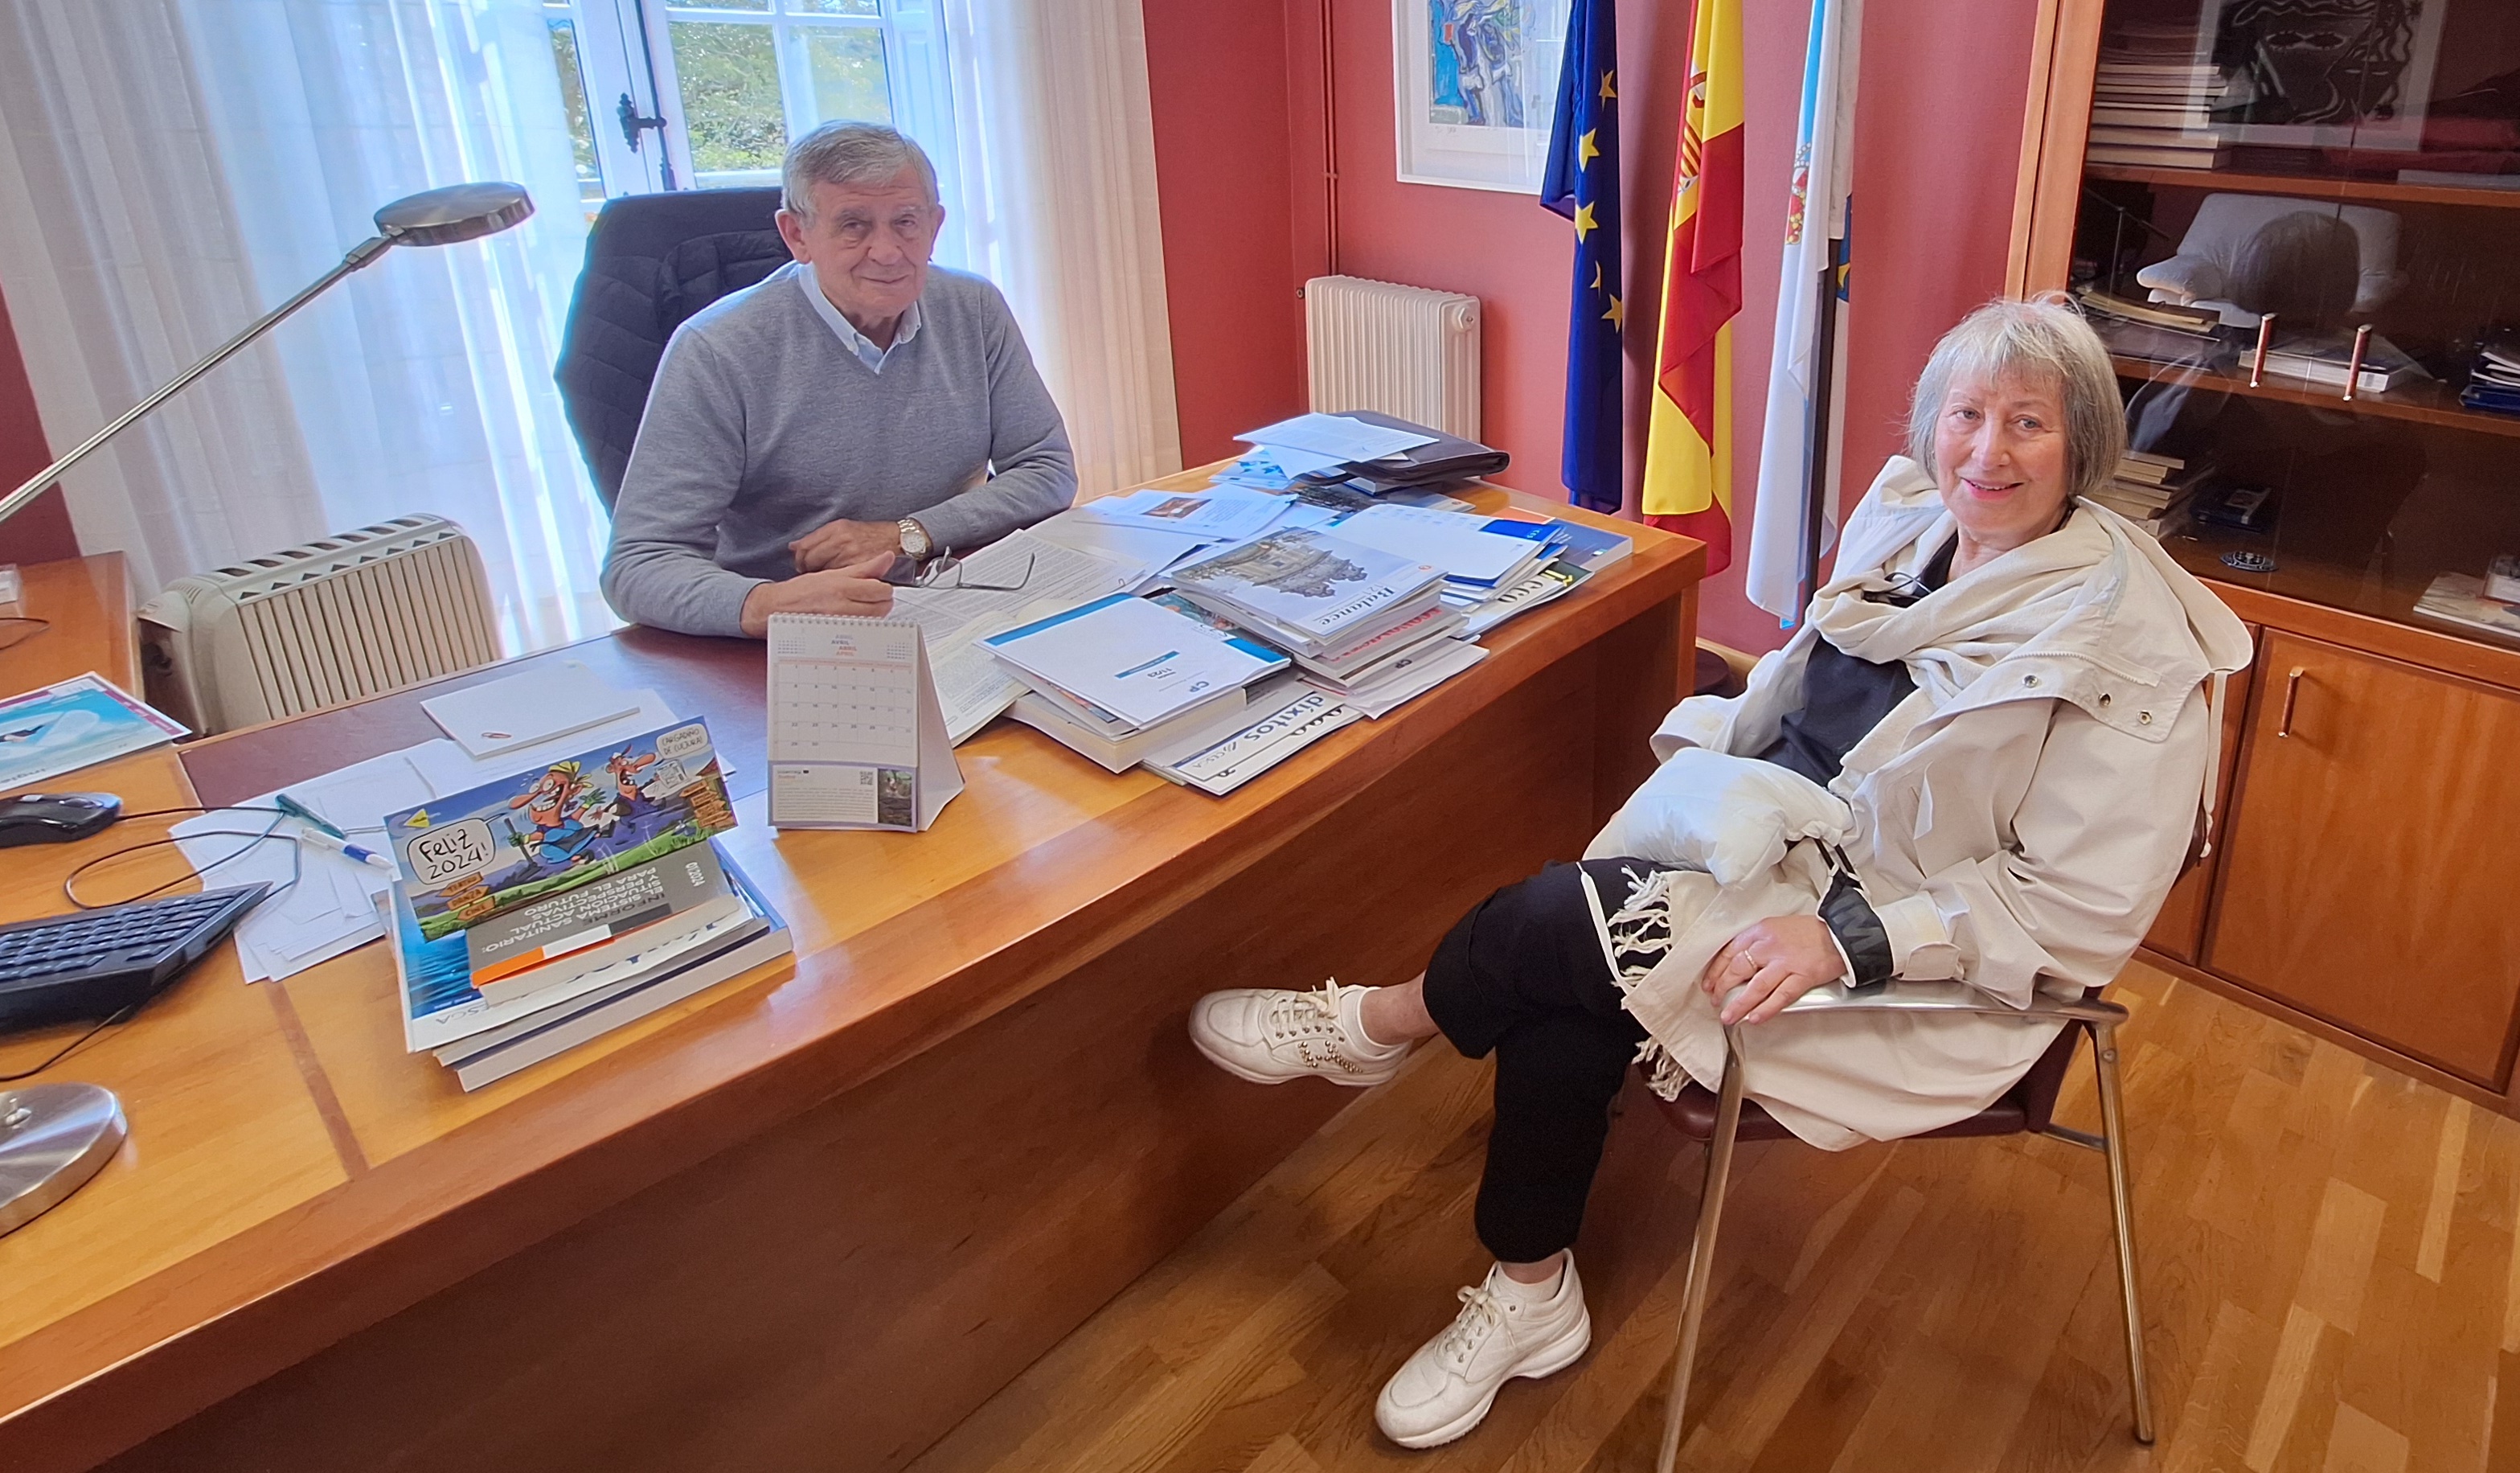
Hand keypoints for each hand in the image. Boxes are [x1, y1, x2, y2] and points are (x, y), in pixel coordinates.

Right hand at [739, 557, 895, 636]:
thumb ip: (864, 567)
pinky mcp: (835, 635)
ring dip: (873, 614)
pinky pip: (860, 632)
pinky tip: (854, 619)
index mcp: (842, 586)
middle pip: (880, 608)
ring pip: (873, 621)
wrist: (778, 607)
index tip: (879, 587)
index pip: (880, 590)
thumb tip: (887, 557)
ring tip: (862, 607)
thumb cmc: (804, 590)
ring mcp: (839, 623)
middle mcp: (841, 606)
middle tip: (872, 598)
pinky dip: (862, 626)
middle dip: (882, 602)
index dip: (884, 589)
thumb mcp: (834, 573)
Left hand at [790, 518, 902, 573]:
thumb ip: (819, 537)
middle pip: (810, 559)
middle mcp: (841, 540)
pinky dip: (835, 580)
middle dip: (806, 567)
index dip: (799, 557)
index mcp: (836, 529)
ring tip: (824, 577)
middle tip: (809, 572)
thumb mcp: (844, 528)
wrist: (897, 540)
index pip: (805, 545)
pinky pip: (838, 577)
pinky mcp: (858, 567)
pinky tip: (838, 581)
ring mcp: (849, 554)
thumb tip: (794, 546)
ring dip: (820, 576)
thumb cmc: (872, 535)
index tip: (800, 562)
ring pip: (823, 570)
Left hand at [1700, 915, 1845, 1025]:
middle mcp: (1770, 945)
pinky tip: (1754, 1018)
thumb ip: (1759, 944)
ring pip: (1755, 986)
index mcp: (1761, 931)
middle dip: (1722, 987)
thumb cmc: (1812, 932)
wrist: (1843, 932)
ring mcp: (1786, 961)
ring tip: (1729, 1016)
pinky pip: (1780, 995)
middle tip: (1716, 1001)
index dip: (1716, 970)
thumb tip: (1740, 965)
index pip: (1729, 952)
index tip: (1709, 983)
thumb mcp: (1778, 928)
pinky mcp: (1803, 975)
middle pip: (1738, 968)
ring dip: (1739, 1004)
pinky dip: (1766, 1008)